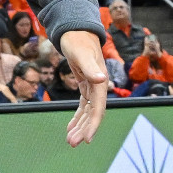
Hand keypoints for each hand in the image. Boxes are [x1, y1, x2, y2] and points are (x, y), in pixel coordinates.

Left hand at [59, 30, 108, 146]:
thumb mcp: (81, 53)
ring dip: (80, 125)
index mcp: (100, 83)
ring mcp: (93, 86)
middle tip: (72, 143)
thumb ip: (91, 67)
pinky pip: (83, 104)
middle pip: (93, 113)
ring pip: (88, 111)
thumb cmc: (77, 40)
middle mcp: (99, 86)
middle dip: (84, 129)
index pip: (98, 109)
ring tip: (70, 140)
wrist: (76, 29)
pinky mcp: (85, 84)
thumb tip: (102, 80)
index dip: (93, 125)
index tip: (87, 139)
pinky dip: (78, 116)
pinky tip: (71, 126)